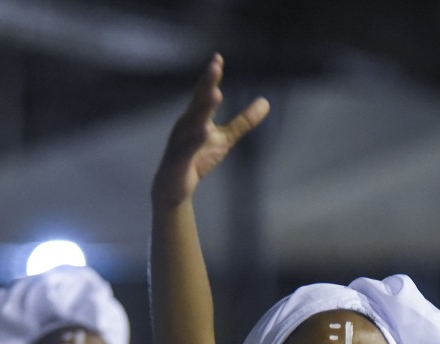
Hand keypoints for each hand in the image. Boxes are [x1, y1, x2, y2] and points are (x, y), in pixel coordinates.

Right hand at [152, 54, 269, 207]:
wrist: (173, 188)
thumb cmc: (197, 158)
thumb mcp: (225, 138)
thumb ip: (243, 121)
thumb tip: (266, 102)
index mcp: (195, 117)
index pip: (203, 93)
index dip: (211, 76)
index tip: (218, 58)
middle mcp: (186, 125)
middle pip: (198, 101)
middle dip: (206, 83)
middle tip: (215, 66)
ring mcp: (180, 142)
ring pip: (192, 123)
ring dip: (203, 108)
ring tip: (216, 94)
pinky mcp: (178, 162)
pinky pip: (187, 149)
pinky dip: (195, 140)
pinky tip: (204, 131)